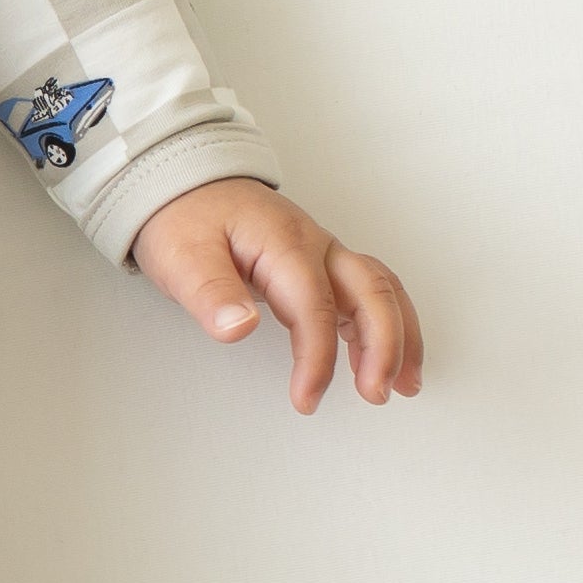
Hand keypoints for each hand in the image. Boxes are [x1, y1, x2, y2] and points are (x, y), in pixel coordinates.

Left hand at [130, 177, 421, 412]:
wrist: (186, 183)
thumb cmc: (184, 219)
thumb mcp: (181, 257)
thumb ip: (210, 293)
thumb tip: (238, 329)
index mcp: (283, 244)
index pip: (314, 308)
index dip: (317, 358)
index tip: (307, 399)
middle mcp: (315, 245)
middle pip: (372, 291)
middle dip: (384, 346)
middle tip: (376, 394)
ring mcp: (324, 252)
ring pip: (381, 290)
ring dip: (398, 337)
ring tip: (402, 386)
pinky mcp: (321, 263)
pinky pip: (369, 291)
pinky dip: (385, 325)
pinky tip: (380, 361)